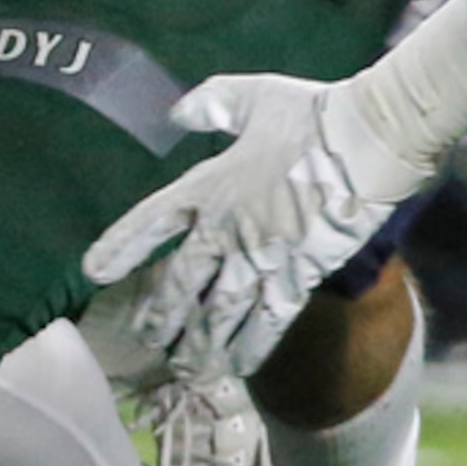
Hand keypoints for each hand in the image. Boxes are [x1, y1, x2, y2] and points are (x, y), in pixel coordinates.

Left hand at [82, 72, 428, 378]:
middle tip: (144, 338)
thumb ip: (210, 106)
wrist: (374, 138)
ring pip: (218, 313)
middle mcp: (226, 229)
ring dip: (198, 343)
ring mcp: (263, 257)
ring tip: (182, 366)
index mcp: (207, 186)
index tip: (92, 271)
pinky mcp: (303, 275)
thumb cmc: (315, 113)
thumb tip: (178, 113)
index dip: (120, 247)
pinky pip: (269, 321)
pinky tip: (236, 369)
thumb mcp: (251, 96)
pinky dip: (250, 347)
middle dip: (160, 313)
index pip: (150, 222)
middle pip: (181, 282)